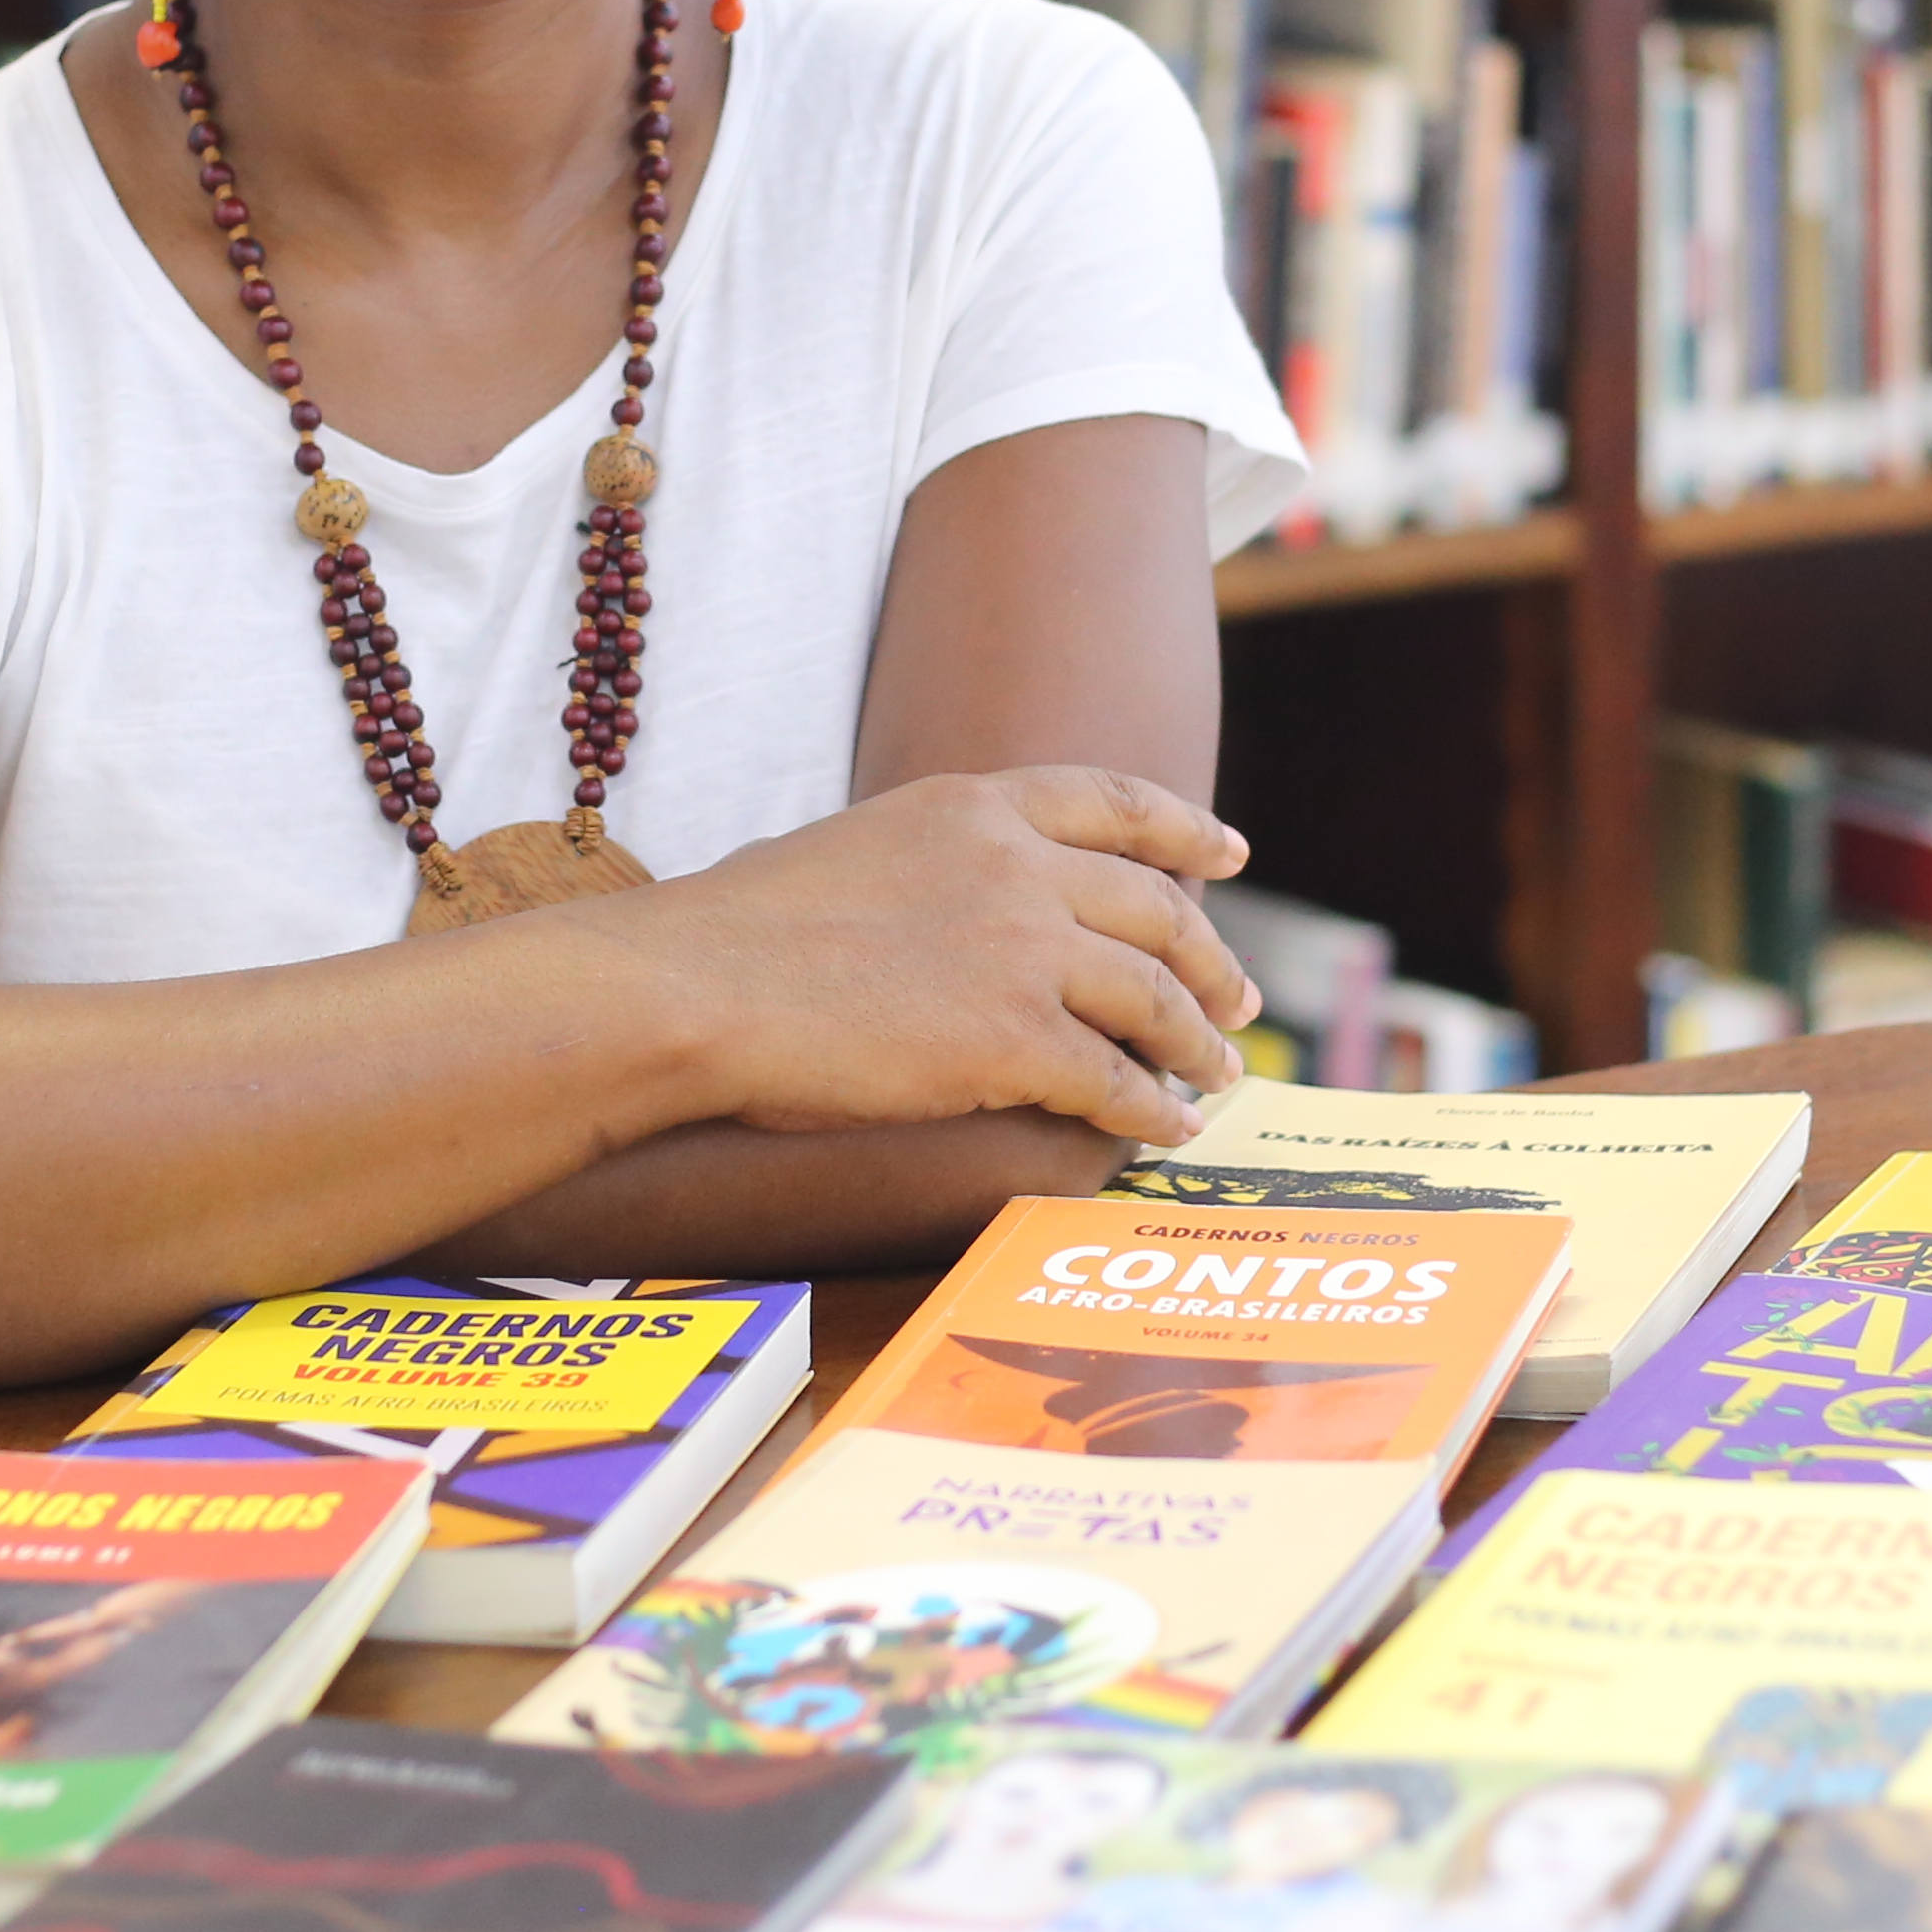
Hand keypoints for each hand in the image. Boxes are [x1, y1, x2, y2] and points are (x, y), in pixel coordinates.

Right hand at [597, 767, 1261, 1147]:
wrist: (694, 990)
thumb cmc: (734, 933)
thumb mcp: (854, 848)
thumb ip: (931, 864)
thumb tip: (955, 908)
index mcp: (974, 805)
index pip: (1115, 801)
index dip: (1186, 829)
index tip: (1231, 853)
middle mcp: (1019, 865)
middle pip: (1157, 906)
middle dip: (1209, 957)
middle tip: (1238, 998)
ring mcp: (1025, 951)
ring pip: (1154, 997)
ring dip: (1198, 1041)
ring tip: (1217, 1075)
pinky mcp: (1016, 1041)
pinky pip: (1117, 1081)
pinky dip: (1154, 1110)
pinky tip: (1166, 1130)